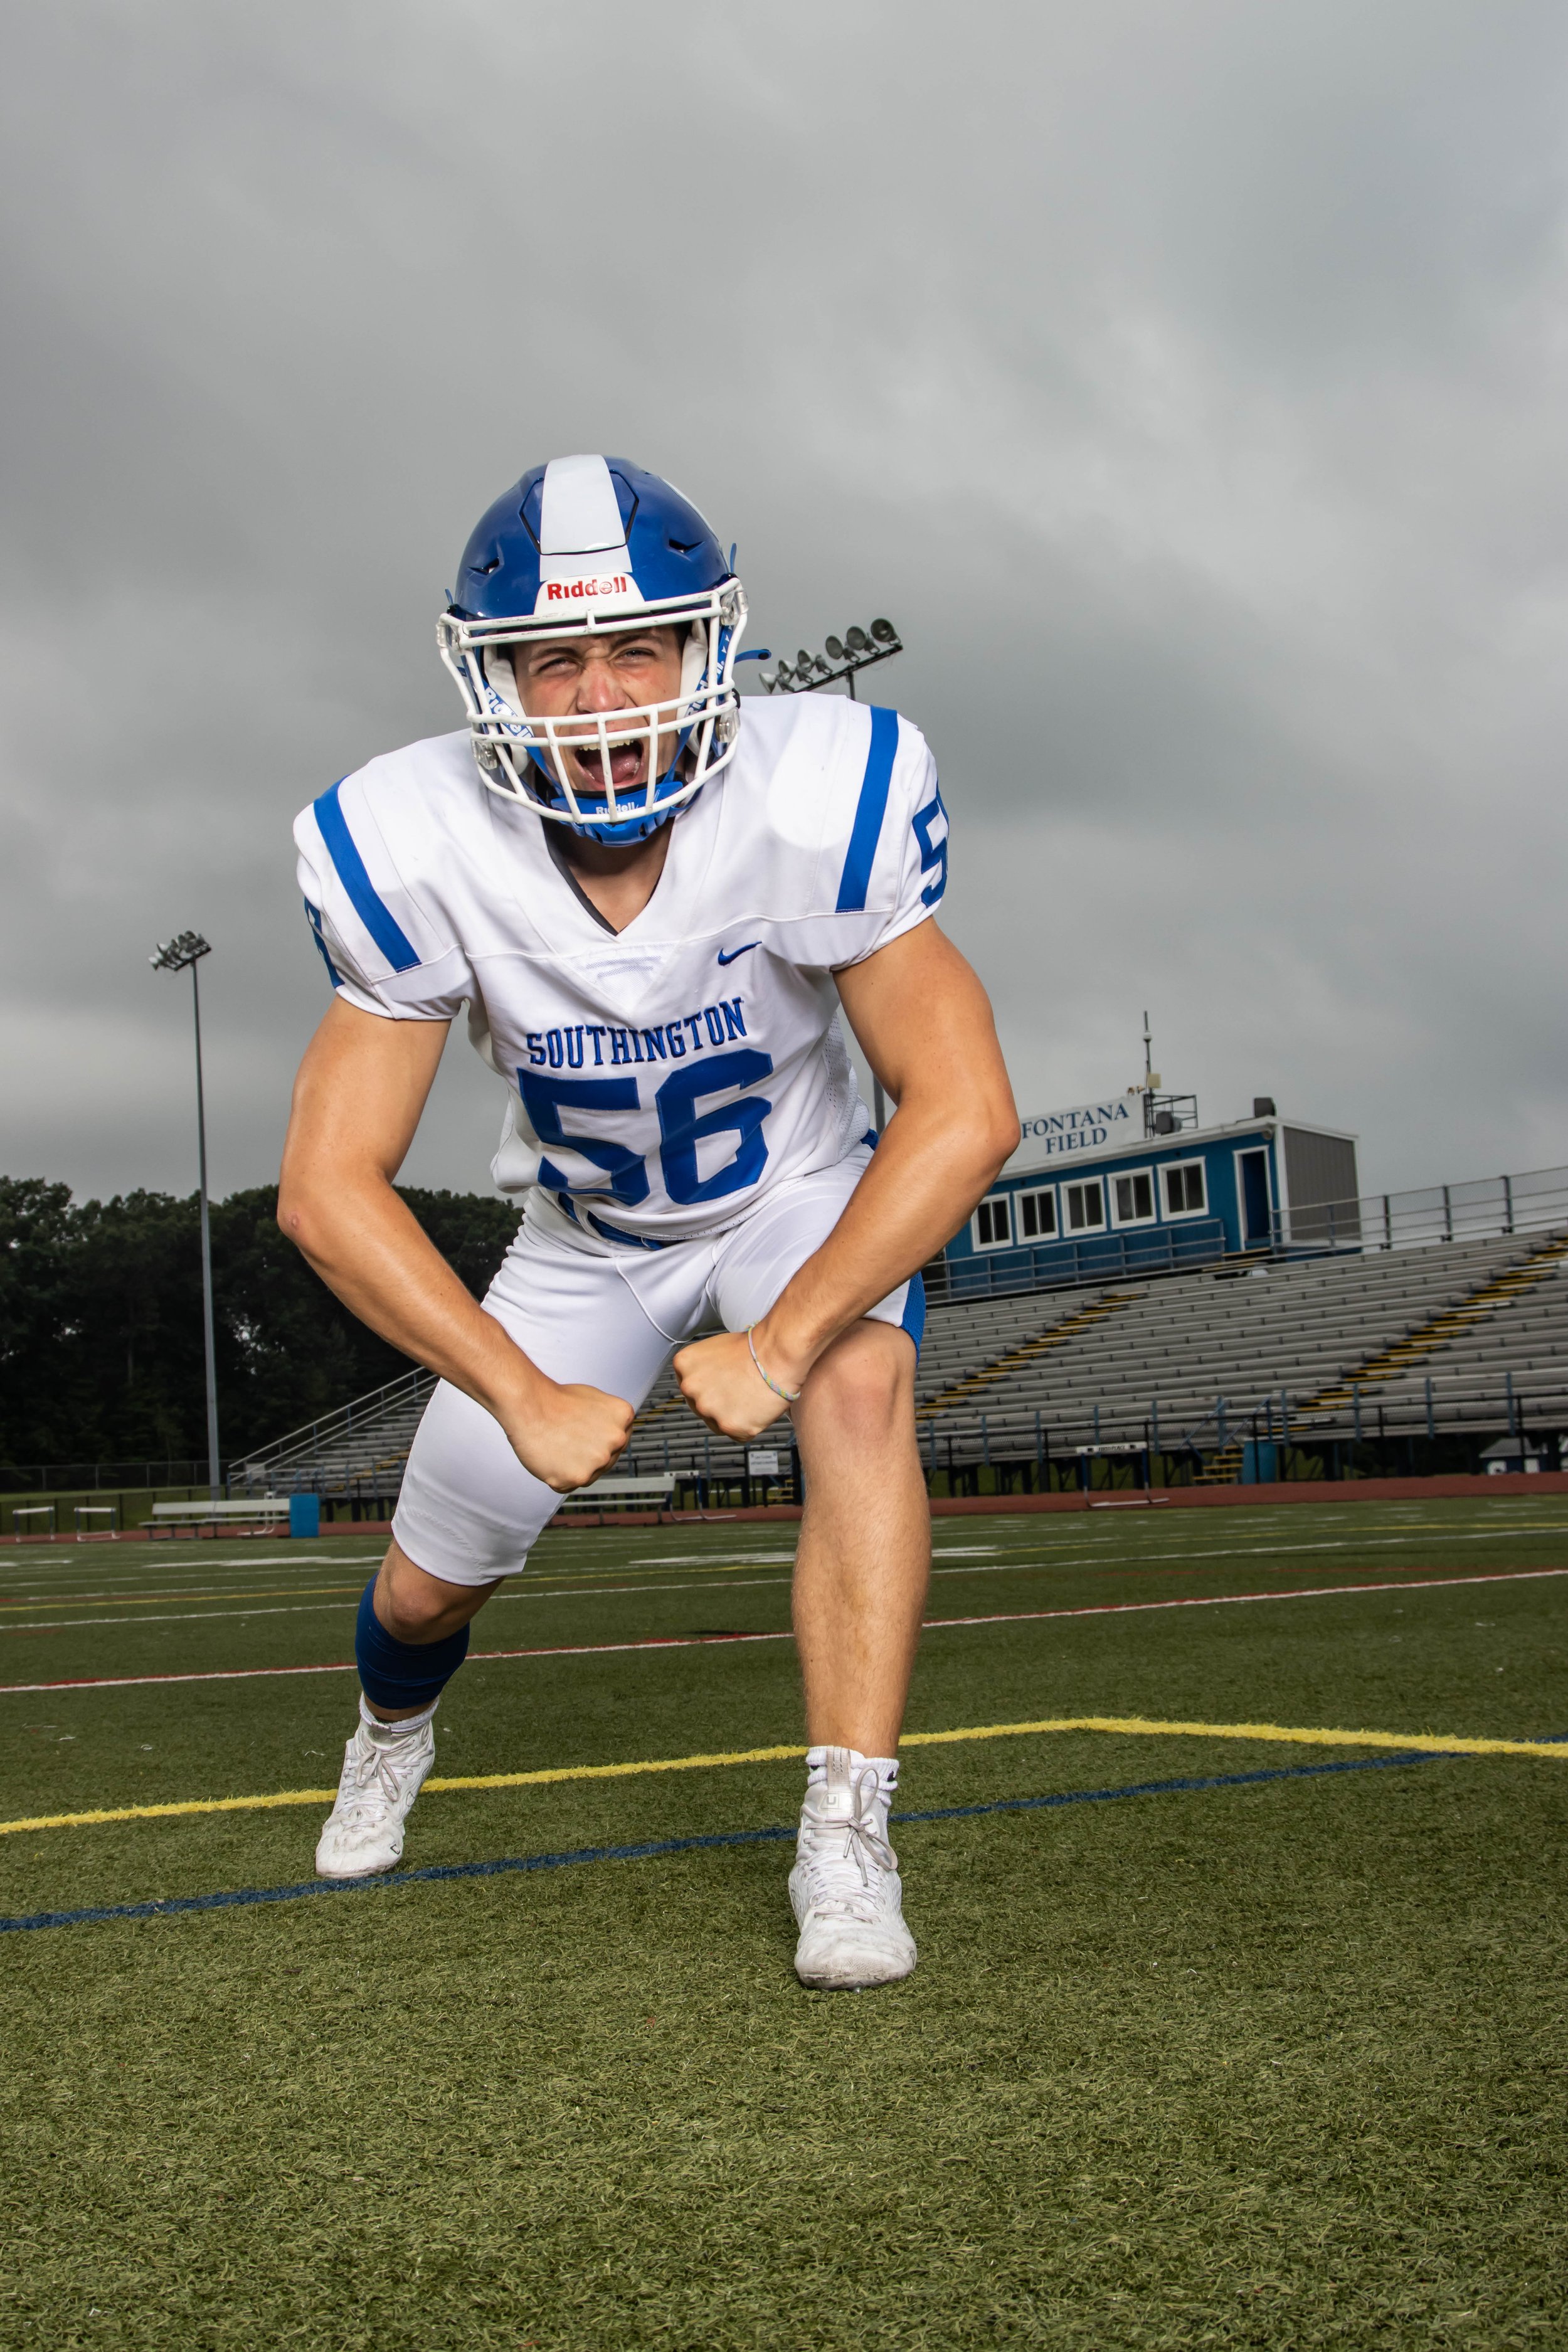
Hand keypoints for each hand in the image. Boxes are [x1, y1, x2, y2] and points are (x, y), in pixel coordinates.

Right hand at [501, 1380, 635, 1492]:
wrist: (530, 1405)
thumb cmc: (556, 1400)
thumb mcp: (596, 1399)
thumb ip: (609, 1419)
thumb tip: (611, 1430)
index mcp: (624, 1418)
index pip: (618, 1441)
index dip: (597, 1440)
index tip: (584, 1437)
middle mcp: (617, 1440)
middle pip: (605, 1460)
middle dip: (587, 1455)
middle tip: (567, 1441)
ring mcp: (598, 1461)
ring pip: (588, 1475)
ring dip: (572, 1467)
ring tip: (557, 1446)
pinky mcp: (578, 1477)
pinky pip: (567, 1485)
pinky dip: (556, 1476)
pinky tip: (550, 1458)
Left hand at [674, 1329, 795, 1441]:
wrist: (777, 1354)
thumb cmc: (754, 1348)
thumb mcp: (715, 1348)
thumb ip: (703, 1368)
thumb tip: (708, 1382)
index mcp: (683, 1365)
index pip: (690, 1387)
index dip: (711, 1387)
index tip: (724, 1383)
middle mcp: (690, 1388)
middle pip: (702, 1406)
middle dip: (720, 1402)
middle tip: (741, 1390)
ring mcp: (708, 1409)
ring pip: (718, 1422)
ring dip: (734, 1415)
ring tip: (751, 1396)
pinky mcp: (729, 1426)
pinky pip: (738, 1434)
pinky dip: (750, 1425)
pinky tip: (757, 1407)